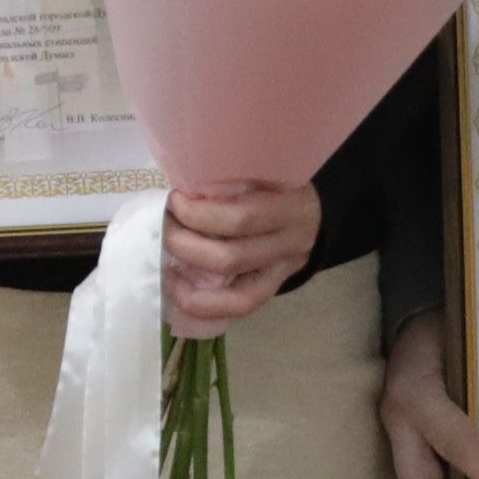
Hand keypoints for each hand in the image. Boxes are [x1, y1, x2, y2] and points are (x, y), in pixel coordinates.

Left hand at [162, 177, 318, 334]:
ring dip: (190, 278)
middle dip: (185, 244)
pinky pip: (239, 307)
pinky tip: (178, 289)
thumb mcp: (265, 171)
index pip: (243, 217)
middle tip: (166, 226)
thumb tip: (181, 189)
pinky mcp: (274, 289)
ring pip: (236, 291)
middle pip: (232, 257)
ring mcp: (284, 271)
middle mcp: (291, 243)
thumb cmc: (277, 186)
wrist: (312, 213)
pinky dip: (204, 305)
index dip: (200, 214)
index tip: (175, 200)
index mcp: (291, 206)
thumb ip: (232, 180)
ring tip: (167, 260)